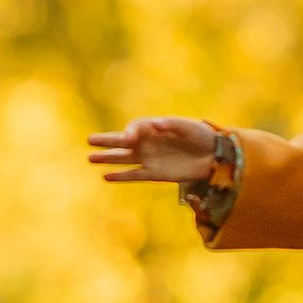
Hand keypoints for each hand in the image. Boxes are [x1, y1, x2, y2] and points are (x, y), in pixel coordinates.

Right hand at [88, 117, 223, 187]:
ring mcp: (149, 158)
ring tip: (90, 158)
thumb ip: (170, 125)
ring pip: (123, 158)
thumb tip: (154, 125)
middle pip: (122, 141)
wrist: (213, 156)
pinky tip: (106, 176)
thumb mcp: (187, 126)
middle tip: (89, 140)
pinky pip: (134, 175)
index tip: (128, 138)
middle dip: (106, 141)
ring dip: (107, 158)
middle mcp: (147, 142)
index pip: (134, 127)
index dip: (129, 132)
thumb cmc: (200, 136)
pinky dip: (121, 176)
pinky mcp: (154, 173)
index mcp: (153, 127)